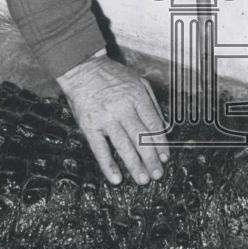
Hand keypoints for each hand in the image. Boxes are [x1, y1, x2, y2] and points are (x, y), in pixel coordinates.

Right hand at [57, 55, 167, 184]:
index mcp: (137, 97)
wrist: (82, 68)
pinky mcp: (89, 126)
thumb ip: (152, 104)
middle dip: (151, 159)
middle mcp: (122, 108)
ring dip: (134, 165)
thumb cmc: (112, 76)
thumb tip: (163, 128)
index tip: (165, 157)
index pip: (153, 125)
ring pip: (123, 146)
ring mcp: (105, 118)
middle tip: (157, 174)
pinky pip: (100, 149)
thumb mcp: (138, 82)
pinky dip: (108, 165)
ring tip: (142, 179)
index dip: (161, 144)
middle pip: (141, 138)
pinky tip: (116, 178)